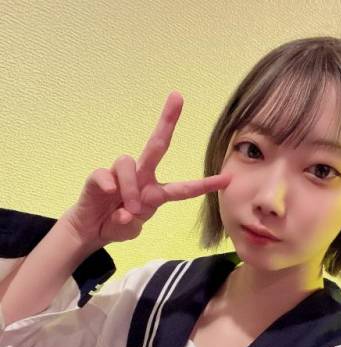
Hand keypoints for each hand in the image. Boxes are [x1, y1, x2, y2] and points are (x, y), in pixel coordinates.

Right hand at [62, 91, 230, 245]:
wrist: (90, 230)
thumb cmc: (116, 225)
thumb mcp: (130, 231)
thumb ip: (131, 225)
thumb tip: (126, 213)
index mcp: (156, 193)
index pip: (183, 188)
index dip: (204, 185)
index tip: (227, 179)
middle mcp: (142, 178)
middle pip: (157, 145)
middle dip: (167, 120)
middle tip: (178, 97)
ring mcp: (120, 174)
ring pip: (129, 164)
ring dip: (130, 189)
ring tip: (128, 210)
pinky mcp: (100, 176)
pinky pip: (107, 175)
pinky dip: (110, 186)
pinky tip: (109, 195)